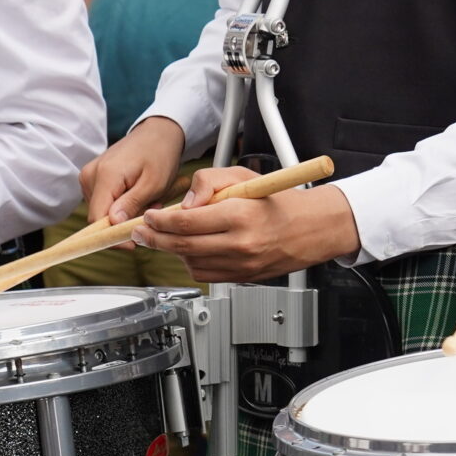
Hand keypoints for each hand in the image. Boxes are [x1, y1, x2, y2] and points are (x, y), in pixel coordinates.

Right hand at [83, 116, 186, 225]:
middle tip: (153, 210)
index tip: (132, 243)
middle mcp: (89, 176)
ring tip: (150, 199)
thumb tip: (113, 223)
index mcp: (104, 175)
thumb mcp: (154, 183)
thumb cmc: (159, 155)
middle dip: (124, 222)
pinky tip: (140, 195)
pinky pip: (105, 202)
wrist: (157, 134)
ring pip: (103, 211)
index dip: (111, 235)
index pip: (97, 218)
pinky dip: (122, 205)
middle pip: (99, 216)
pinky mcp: (93, 179)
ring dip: (126, 213)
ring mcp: (89, 177)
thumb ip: (132, 203)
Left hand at [134, 168, 360, 282]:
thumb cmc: (280, 202)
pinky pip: (205, 274)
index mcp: (240, 215)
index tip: (149, 217)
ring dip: (173, 251)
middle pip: (182, 245)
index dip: (159, 221)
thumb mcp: (244, 177)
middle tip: (143, 232)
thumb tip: (184, 202)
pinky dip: (192, 262)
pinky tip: (193, 249)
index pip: (186, 222)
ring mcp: (242, 264)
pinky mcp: (243, 277)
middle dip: (155, 239)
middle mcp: (241, 243)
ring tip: (170, 237)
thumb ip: (209, 181)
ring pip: (190, 262)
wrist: (312, 228)